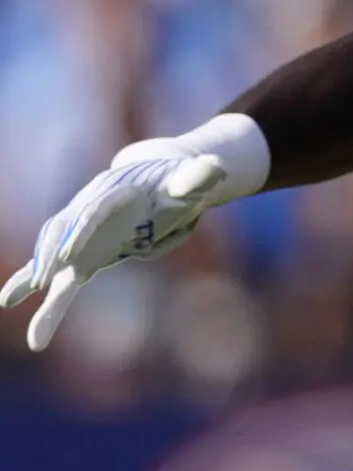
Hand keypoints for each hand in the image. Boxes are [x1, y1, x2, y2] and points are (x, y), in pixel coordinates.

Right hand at [1, 115, 267, 351]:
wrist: (158, 179)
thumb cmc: (177, 182)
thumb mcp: (193, 179)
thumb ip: (201, 176)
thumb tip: (214, 170)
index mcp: (118, 192)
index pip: (97, 210)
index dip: (84, 230)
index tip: (72, 254)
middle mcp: (93, 209)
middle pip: (64, 229)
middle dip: (51, 253)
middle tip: (44, 282)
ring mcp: (84, 231)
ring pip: (52, 251)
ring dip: (32, 274)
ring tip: (8, 300)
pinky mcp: (83, 251)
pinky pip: (54, 268)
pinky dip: (30, 281)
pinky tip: (7, 299)